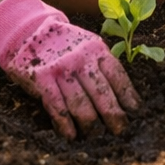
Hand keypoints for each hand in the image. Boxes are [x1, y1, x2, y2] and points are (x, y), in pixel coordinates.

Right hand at [0, 0, 139, 138]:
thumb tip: (122, 92)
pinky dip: (65, 124)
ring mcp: (61, 69)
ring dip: (90, 123)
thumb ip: (101, 62)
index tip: (136, 111)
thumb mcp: (87, 43)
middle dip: (114, 115)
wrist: (27, 29)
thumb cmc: (63, 42)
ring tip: (97, 136)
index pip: (117, 75)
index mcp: (96, 49)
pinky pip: (57, 106)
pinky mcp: (42, 79)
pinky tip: (71, 135)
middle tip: (121, 131)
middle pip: (102, 93)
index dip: (128, 95)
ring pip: (81, 103)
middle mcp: (80, 59)